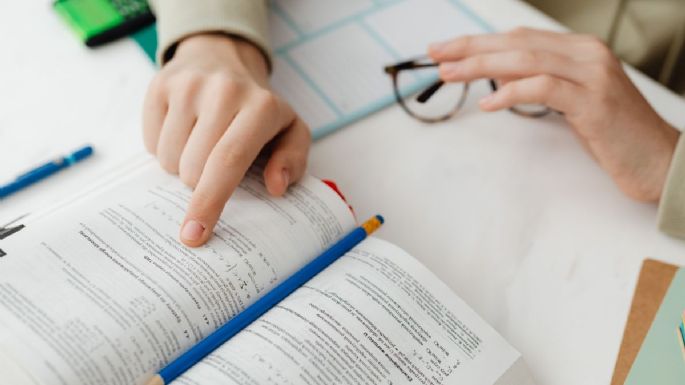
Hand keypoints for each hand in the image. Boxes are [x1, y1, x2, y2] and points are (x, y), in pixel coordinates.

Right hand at [143, 34, 309, 246]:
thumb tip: (276, 186)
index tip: (195, 235)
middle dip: (200, 184)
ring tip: (201, 143)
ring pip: (169, 159)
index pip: (228, 162)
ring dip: (182, 165)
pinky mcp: (160, 84)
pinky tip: (184, 129)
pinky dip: (165, 147)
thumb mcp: (291, 131)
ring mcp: (188, 85)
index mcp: (261, 107)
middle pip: (193, 168)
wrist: (223, 57)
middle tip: (216, 167)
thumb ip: (293, 161)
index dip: (209, 202)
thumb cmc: (259, 109)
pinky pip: (151, 142)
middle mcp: (224, 91)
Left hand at [428, 28, 679, 201]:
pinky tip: (488, 103)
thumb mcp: (571, 100)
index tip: (446, 49)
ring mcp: (592, 74)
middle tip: (436, 54)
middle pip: (516, 43)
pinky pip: (545, 88)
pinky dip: (512, 92)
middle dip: (471, 48)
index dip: (479, 41)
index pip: (519, 37)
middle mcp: (586, 53)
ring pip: (526, 59)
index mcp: (578, 49)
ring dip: (482, 66)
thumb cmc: (611, 133)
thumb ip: (541, 81)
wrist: (657, 160)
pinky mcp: (594, 101)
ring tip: (450, 74)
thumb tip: (499, 75)